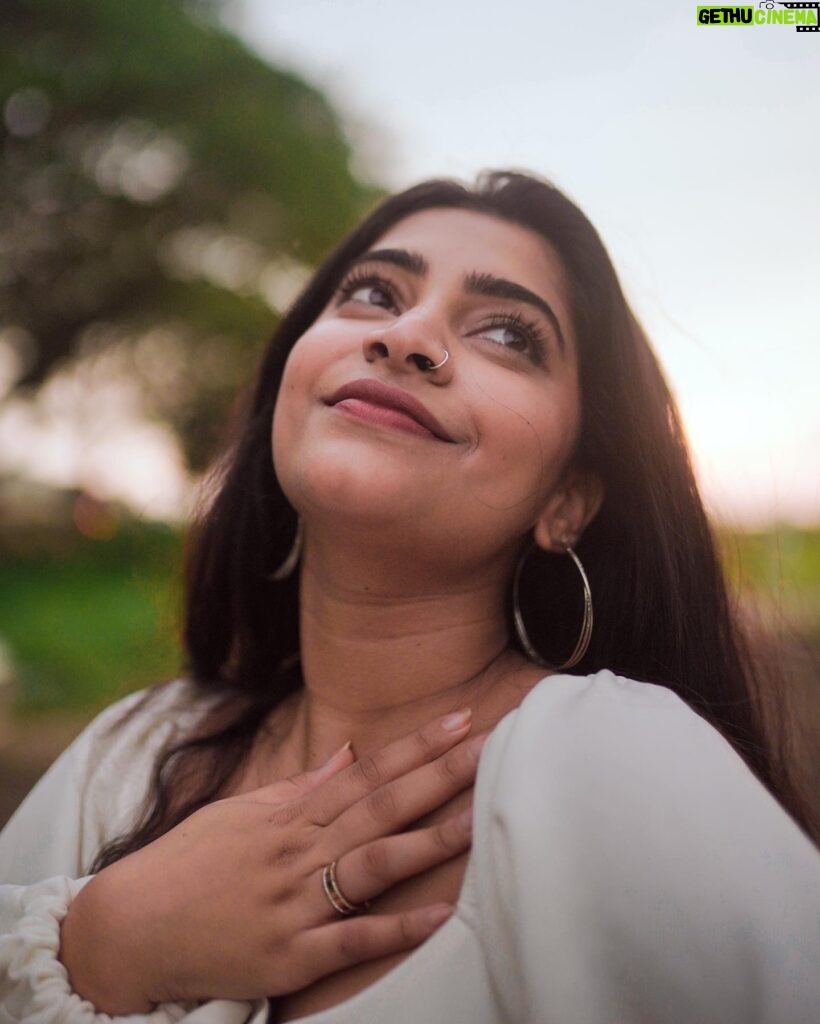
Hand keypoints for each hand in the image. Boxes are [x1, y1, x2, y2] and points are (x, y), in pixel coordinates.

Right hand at [59, 710, 484, 1012]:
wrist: (131, 926)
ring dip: (428, 842)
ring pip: (371, 865)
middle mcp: (299, 852)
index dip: (417, 745)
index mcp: (291, 816)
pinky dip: (393, 928)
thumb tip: (350, 751)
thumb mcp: (242, 811)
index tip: (462, 719)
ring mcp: (295, 904)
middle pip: (380, 806)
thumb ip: (303, 785)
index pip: (367, 771)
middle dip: (438, 775)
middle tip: (489, 745)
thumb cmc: (189, 863)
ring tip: (478, 819)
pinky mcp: (289, 957)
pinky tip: (438, 915)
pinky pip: (348, 941)